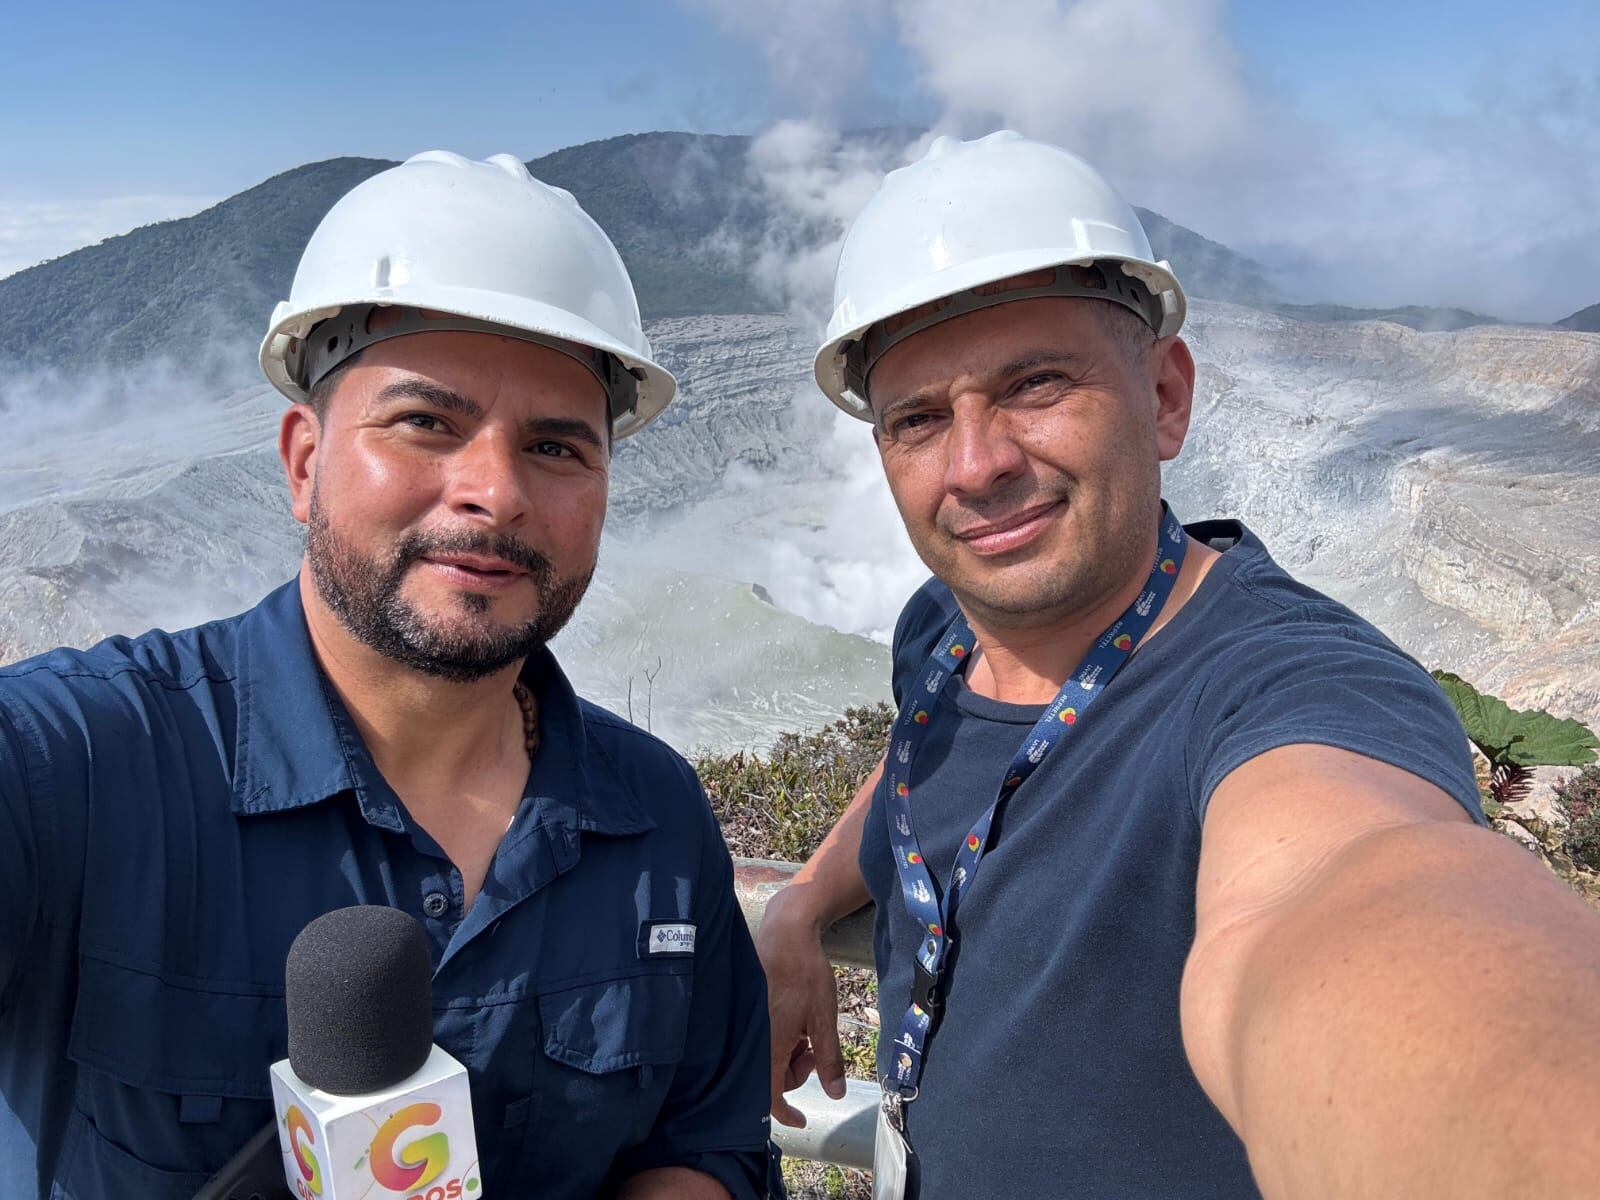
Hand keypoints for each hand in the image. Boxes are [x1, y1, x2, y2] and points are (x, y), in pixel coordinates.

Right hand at [755, 884, 847, 1126]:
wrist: (785, 932)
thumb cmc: (805, 973)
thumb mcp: (824, 1017)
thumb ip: (829, 1059)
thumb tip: (836, 1094)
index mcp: (769, 1045)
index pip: (769, 1096)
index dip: (785, 1113)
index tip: (801, 1119)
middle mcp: (752, 1038)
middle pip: (769, 1077)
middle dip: (795, 1072)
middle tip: (815, 1051)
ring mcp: (748, 1024)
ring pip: (766, 1057)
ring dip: (789, 1054)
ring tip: (806, 1031)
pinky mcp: (748, 1011)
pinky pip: (762, 1038)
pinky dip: (779, 1038)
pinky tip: (793, 1020)